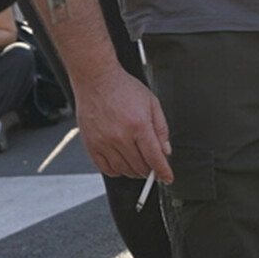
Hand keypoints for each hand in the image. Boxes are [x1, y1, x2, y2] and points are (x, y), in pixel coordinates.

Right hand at [74, 64, 173, 183]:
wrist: (96, 79)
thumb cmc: (123, 88)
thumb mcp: (151, 103)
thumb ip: (161, 129)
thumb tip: (165, 151)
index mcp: (139, 125)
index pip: (155, 158)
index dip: (163, 171)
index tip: (167, 177)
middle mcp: (120, 136)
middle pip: (140, 167)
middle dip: (150, 170)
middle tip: (152, 166)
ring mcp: (104, 142)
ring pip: (123, 170)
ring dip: (134, 171)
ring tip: (137, 163)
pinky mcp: (91, 145)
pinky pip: (106, 168)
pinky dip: (116, 171)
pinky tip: (121, 163)